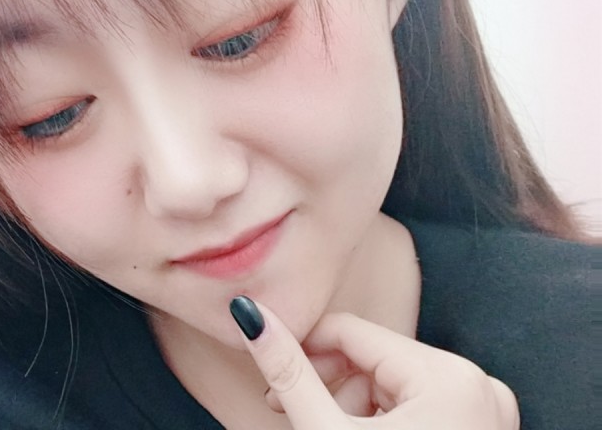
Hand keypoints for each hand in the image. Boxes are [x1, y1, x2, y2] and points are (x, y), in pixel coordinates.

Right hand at [229, 297, 518, 428]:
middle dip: (329, 385)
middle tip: (287, 410)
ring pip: (393, 381)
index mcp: (448, 377)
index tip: (273, 369)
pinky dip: (383, 418)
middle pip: (373, 358)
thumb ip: (290, 374)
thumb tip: (252, 318)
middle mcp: (478, 384)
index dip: (305, 346)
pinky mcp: (480, 427)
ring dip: (353, 404)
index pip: (352, 331)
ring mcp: (486, 408)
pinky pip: (416, 403)